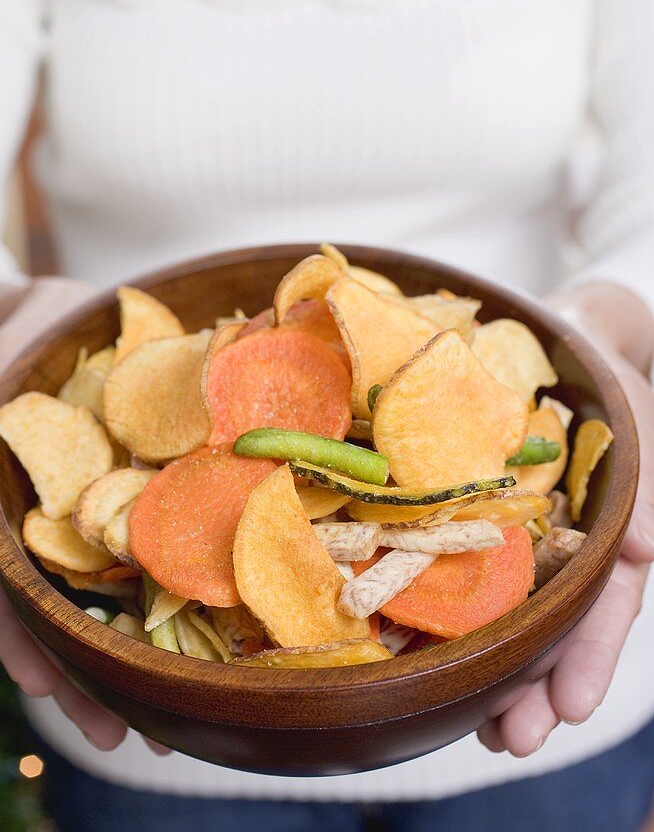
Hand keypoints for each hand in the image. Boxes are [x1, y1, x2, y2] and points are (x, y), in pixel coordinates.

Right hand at [0, 277, 150, 752]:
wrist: (59, 313)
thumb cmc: (26, 328)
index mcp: (13, 496)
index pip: (6, 578)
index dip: (22, 635)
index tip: (47, 691)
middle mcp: (50, 517)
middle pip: (54, 610)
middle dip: (78, 676)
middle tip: (121, 737)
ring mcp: (92, 512)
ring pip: (99, 597)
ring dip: (120, 659)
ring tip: (159, 724)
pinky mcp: (133, 495)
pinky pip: (146, 551)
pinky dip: (160, 599)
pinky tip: (198, 643)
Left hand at [477, 282, 653, 755]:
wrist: (560, 325)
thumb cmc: (606, 371)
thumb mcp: (639, 419)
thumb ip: (642, 489)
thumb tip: (643, 554)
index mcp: (601, 520)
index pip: (605, 597)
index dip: (589, 654)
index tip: (570, 709)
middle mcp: (560, 531)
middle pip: (553, 619)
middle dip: (538, 683)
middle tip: (511, 741)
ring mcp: (515, 521)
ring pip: (511, 601)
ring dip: (499, 665)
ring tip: (480, 728)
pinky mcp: (470, 501)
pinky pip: (460, 557)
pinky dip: (453, 605)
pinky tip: (433, 654)